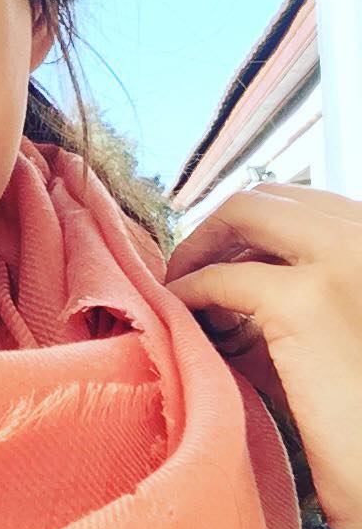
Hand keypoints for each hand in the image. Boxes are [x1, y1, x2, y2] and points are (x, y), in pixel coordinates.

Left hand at [164, 183, 361, 528]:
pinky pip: (219, 278)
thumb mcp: (331, 333)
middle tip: (193, 272)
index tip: (223, 263)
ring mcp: (345, 261)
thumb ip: (292, 294)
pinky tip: (183, 316)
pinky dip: (188, 291)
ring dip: (202, 247)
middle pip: (270, 195)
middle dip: (219, 227)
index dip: (251, 230)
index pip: (305, 203)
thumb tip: (221, 279)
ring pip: (244, 210)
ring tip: (187, 293)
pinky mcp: (306, 303)